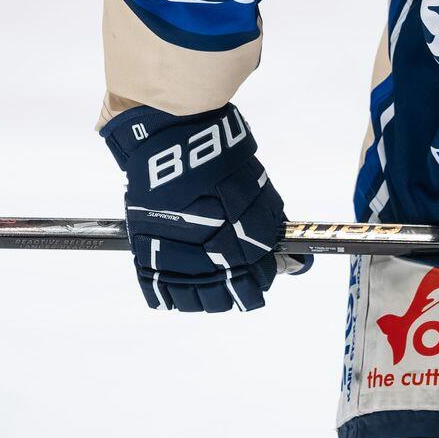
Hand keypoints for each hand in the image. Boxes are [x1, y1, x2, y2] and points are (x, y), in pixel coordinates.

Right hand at [102, 104, 298, 312]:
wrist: (171, 139)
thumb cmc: (219, 158)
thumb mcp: (255, 188)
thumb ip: (270, 226)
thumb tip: (293, 261)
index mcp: (234, 237)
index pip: (252, 278)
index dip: (261, 280)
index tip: (264, 276)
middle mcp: (202, 250)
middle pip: (221, 295)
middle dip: (236, 292)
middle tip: (241, 284)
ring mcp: (170, 252)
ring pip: (191, 298)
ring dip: (205, 298)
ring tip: (213, 289)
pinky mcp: (145, 249)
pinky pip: (157, 289)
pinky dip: (172, 295)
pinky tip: (182, 290)